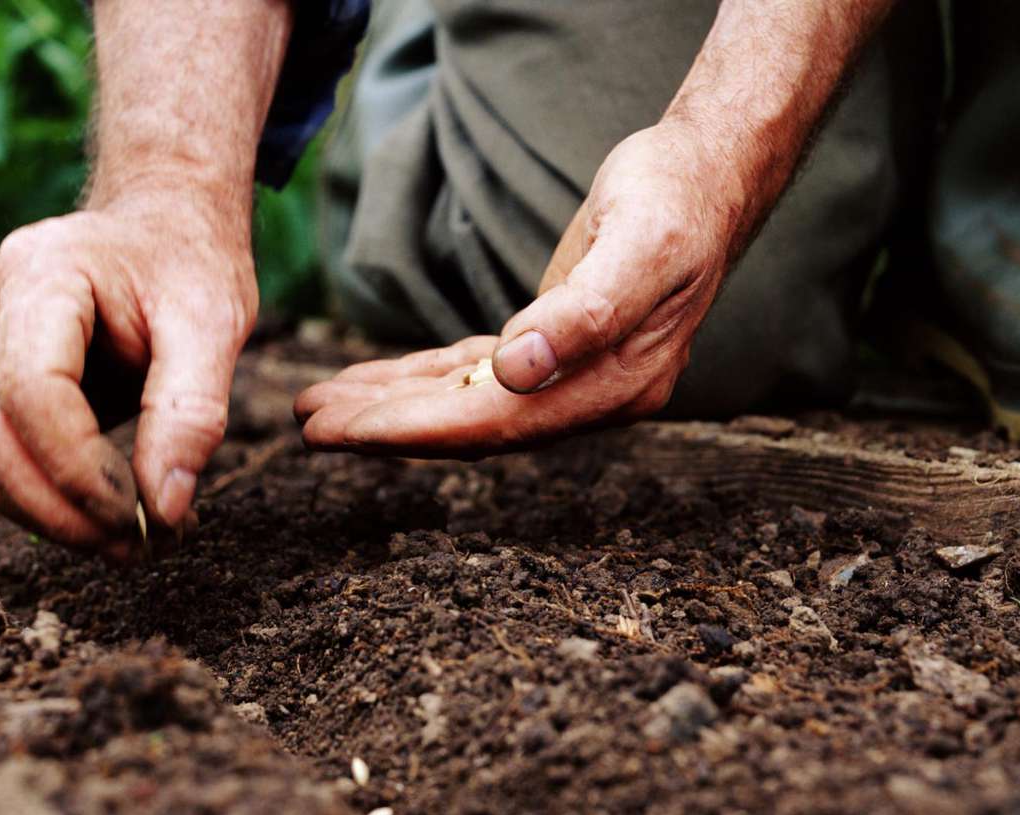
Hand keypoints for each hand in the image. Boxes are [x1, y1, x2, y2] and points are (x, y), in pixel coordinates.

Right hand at [0, 187, 254, 558]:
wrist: (162, 225)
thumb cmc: (189, 263)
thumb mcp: (214, 324)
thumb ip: (192, 414)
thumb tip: (166, 512)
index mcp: (38, 278)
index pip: (32, 394)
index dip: (82, 470)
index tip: (146, 517)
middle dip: (69, 513)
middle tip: (147, 551)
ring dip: (62, 522)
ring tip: (144, 544)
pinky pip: (11, 464)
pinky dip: (60, 504)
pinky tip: (124, 515)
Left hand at [295, 122, 744, 456]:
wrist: (709, 176)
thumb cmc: (675, 201)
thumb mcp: (638, 246)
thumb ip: (583, 314)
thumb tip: (517, 371)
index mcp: (612, 386)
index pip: (495, 423)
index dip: (414, 430)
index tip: (345, 432)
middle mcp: (591, 396)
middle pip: (470, 426)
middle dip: (387, 427)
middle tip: (309, 424)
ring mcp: (574, 377)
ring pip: (465, 404)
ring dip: (394, 405)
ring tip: (321, 405)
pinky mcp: (553, 348)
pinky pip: (476, 376)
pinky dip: (424, 380)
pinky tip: (378, 381)